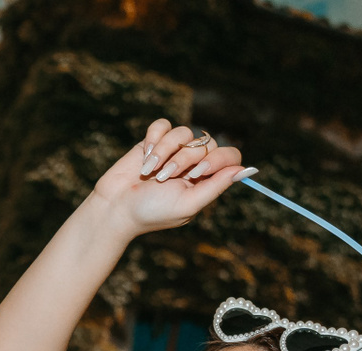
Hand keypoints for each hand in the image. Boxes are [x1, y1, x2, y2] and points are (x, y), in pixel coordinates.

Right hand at [88, 120, 251, 240]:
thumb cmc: (151, 212)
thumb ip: (216, 186)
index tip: (197, 173)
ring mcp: (173, 150)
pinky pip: (162, 125)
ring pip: (183, 132)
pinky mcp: (153, 141)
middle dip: (184, 159)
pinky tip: (144, 157)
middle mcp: (193, 162)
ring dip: (165, 151)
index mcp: (206, 179)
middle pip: (206, 143)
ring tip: (150, 172)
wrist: (115, 208)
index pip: (229, 156)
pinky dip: (154, 138)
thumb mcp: (188, 205)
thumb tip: (246, 170)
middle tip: (165, 178)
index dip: (218, 159)